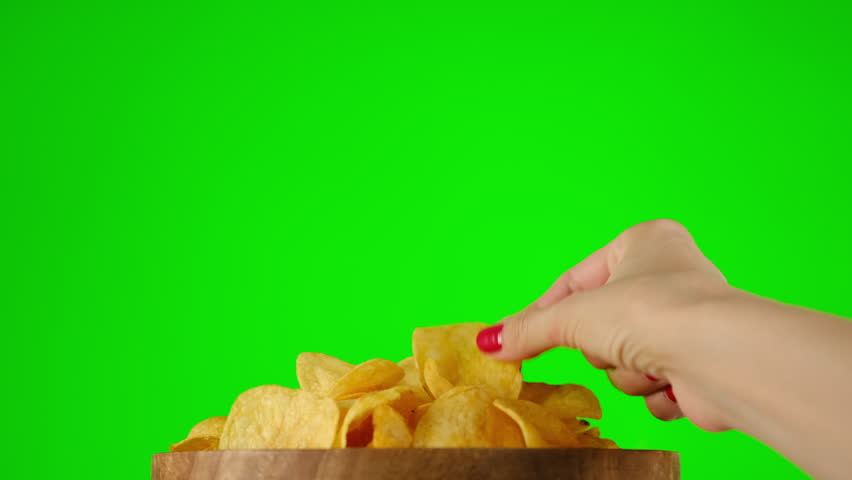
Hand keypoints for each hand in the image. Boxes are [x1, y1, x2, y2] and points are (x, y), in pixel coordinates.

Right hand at [478, 219, 732, 430]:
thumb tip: (487, 343)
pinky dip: (654, 390)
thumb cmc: (651, 313)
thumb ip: (529, 330)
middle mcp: (670, 275)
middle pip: (599, 325)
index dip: (544, 314)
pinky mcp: (700, 363)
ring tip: (651, 362)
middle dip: (601, 347)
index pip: (574, 281)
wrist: (719, 359)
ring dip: (627, 372)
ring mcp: (687, 320)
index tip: (515, 339)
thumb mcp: (573, 316)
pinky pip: (652, 383)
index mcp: (644, 241)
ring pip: (623, 359)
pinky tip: (672, 380)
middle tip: (614, 343)